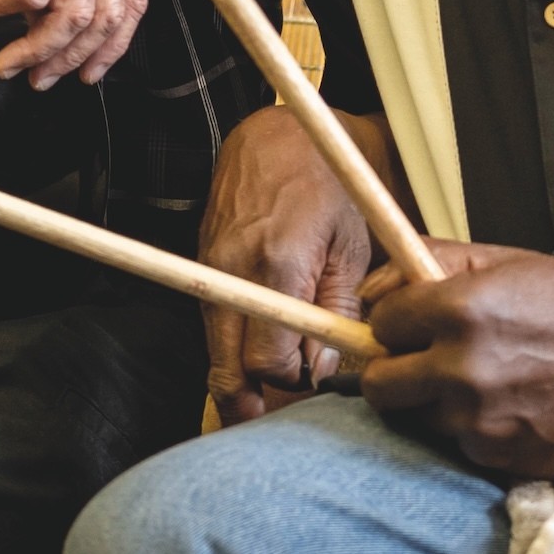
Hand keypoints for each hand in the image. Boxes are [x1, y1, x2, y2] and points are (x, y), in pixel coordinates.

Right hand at [201, 107, 373, 420]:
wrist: (277, 136)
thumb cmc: (325, 182)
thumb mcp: (353, 244)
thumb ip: (338, 311)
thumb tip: (324, 368)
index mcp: (277, 266)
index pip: (270, 362)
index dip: (294, 382)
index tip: (315, 380)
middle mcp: (232, 271)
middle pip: (227, 370)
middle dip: (252, 400)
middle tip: (274, 418)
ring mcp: (210, 268)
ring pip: (214, 352)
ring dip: (240, 374)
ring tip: (272, 383)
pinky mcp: (201, 265)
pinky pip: (213, 323)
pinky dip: (233, 343)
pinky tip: (259, 343)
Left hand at [360, 244, 553, 478]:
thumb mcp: (504, 261)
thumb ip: (429, 261)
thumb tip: (373, 289)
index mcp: (459, 310)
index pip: (380, 325)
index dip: (396, 322)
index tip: (414, 324)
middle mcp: (463, 370)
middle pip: (379, 386)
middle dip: (394, 371)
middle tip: (426, 361)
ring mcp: (482, 422)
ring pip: (420, 419)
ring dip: (437, 403)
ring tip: (484, 381)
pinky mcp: (504, 460)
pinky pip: (462, 446)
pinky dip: (475, 431)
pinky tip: (511, 407)